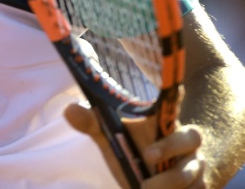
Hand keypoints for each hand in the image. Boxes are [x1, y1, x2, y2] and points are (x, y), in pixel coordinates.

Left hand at [64, 101, 205, 187]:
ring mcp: (196, 166)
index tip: (176, 86)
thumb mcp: (115, 136)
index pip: (175, 103)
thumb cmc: (137, 150)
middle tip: (147, 155)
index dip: (176, 95)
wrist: (166, 178)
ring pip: (193, 174)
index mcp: (165, 122)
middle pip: (190, 138)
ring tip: (145, 188)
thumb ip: (94, 124)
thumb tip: (69, 109)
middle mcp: (187, 143)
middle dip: (170, 147)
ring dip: (170, 183)